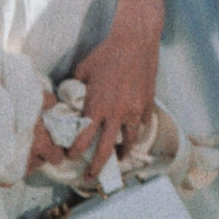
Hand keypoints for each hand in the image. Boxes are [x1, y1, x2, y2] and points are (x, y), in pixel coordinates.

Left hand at [65, 4, 163, 184]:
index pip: (82, 140)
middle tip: (90, 178)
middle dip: (96, 167)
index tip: (71, 157)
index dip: (75, 152)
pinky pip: (143, 123)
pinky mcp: (148, 102)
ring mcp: (134, 109)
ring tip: (120, 160)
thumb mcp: (83, 70)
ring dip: (122, 153)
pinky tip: (135, 132)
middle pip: (104, 149)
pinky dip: (138, 129)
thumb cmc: (106, 53)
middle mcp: (115, 113)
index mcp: (96, 107)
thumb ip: (77, 88)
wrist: (135, 40)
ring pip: (128, 141)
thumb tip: (70, 96)